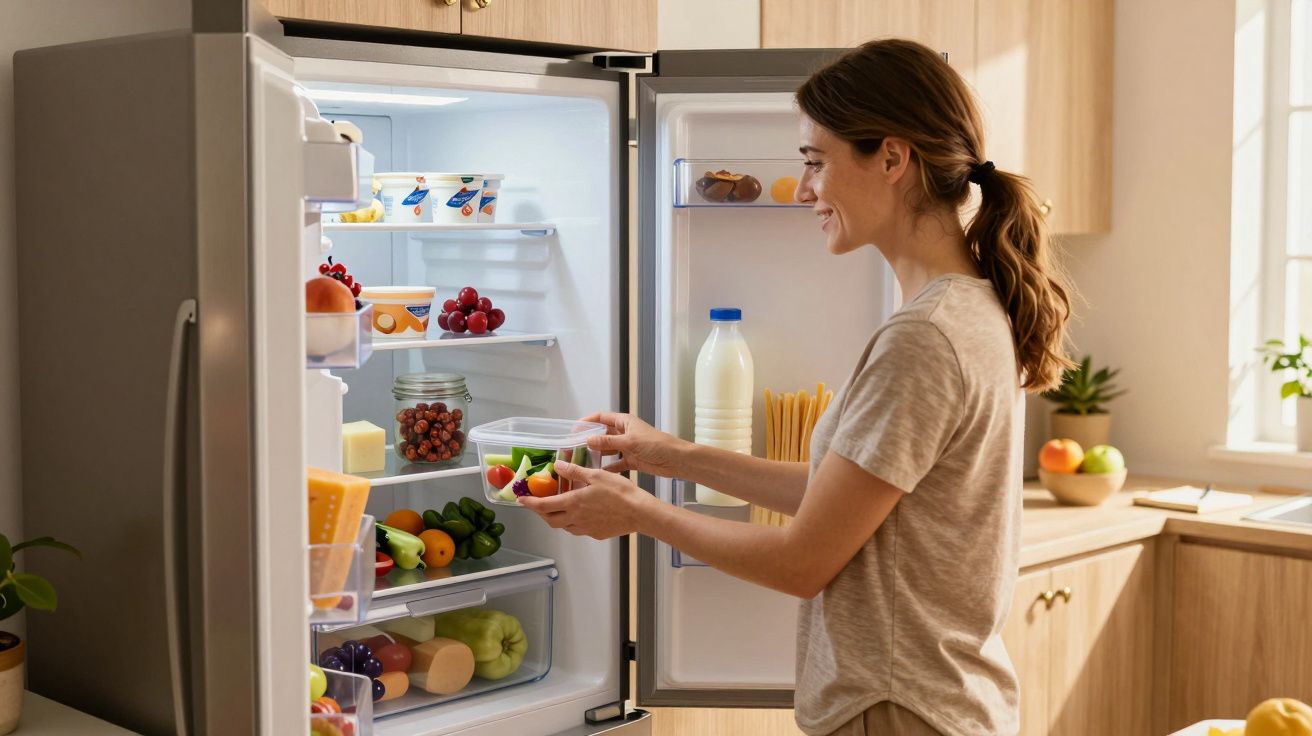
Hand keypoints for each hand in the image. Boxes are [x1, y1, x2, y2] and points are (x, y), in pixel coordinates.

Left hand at [518, 461, 656, 539]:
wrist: (639, 513)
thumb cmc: (620, 493)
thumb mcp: (596, 475)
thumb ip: (575, 472)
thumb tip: (558, 466)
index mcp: (573, 503)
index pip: (544, 506)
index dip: (530, 503)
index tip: (522, 500)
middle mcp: (576, 519)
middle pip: (550, 520)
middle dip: (540, 513)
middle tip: (538, 504)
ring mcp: (585, 529)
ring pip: (563, 526)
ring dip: (556, 518)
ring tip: (557, 508)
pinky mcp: (595, 534)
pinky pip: (578, 530)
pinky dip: (571, 523)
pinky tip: (579, 515)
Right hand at [582, 412, 687, 477]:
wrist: (676, 460)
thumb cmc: (655, 444)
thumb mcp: (629, 441)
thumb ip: (608, 441)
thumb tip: (588, 439)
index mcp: (624, 422)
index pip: (601, 418)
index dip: (587, 421)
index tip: (574, 429)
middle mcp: (624, 433)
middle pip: (603, 434)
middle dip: (589, 440)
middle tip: (574, 448)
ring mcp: (628, 447)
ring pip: (608, 449)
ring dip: (597, 454)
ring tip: (582, 461)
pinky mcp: (632, 460)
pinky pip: (616, 464)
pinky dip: (608, 468)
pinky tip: (598, 473)